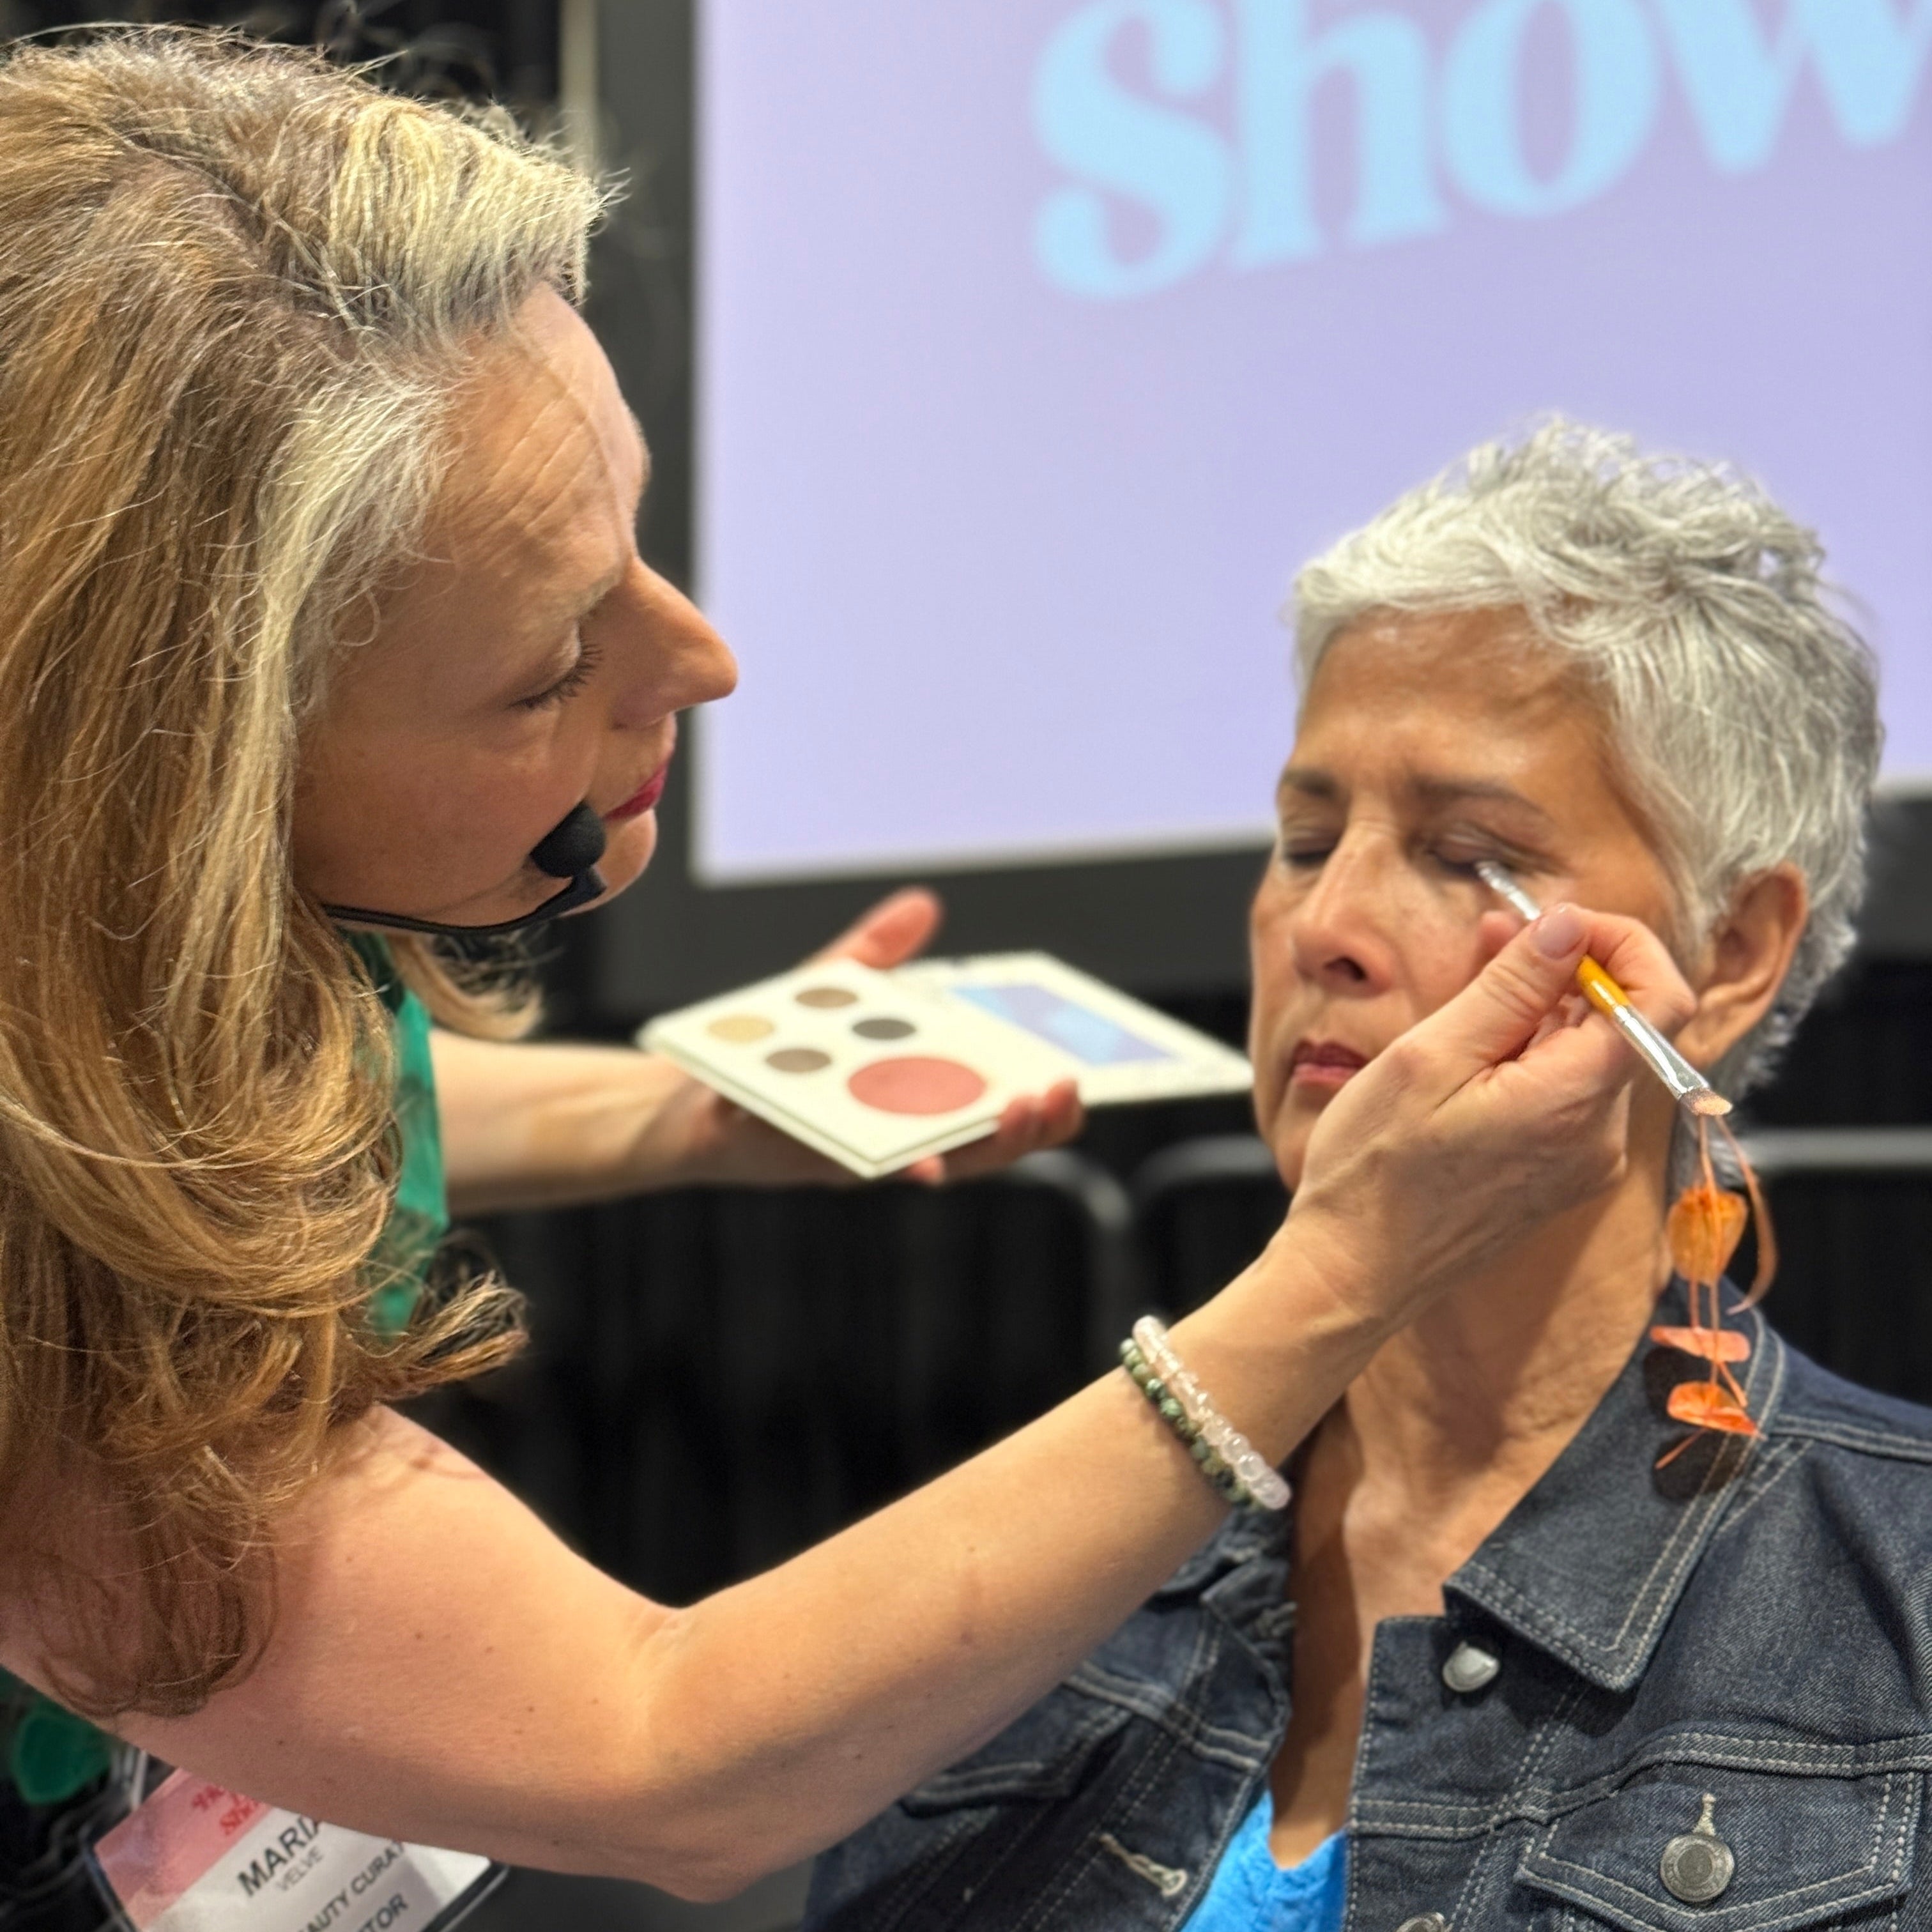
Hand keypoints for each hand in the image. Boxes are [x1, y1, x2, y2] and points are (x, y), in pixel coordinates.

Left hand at [667, 888, 1084, 1186]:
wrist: (686, 1093)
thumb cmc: (770, 1050)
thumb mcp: (831, 988)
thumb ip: (878, 954)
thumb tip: (924, 903)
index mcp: (917, 1104)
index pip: (996, 1113)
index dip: (1044, 1106)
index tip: (1079, 1075)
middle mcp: (897, 1141)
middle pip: (983, 1147)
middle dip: (1031, 1124)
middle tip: (1060, 1091)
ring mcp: (860, 1158)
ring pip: (936, 1165)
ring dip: (981, 1143)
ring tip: (1014, 1108)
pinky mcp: (809, 1163)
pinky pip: (858, 1170)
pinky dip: (894, 1165)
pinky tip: (923, 1162)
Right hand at [1278, 903, 1694, 1333]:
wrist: (1354, 1272)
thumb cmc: (1376, 1172)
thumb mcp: (1431, 1056)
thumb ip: (1510, 988)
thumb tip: (1564, 927)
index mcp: (1575, 1101)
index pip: (1662, 997)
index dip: (1620, 941)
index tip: (1554, 923)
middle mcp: (1599, 1136)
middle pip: (1621, 1022)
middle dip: (1565, 967)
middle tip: (1493, 937)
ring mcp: (1582, 1160)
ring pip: (1587, 1054)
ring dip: (1540, 1009)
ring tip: (1468, 987)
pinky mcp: (1558, 1174)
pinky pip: (1565, 1092)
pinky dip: (1530, 1053)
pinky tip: (1472, 1044)